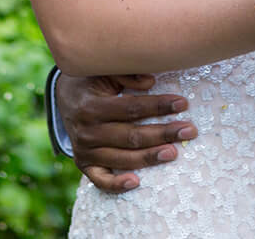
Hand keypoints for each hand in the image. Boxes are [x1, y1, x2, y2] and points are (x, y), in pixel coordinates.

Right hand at [57, 72, 194, 192]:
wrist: (65, 96)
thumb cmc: (92, 80)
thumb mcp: (104, 70)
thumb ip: (126, 73)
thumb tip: (151, 82)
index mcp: (91, 106)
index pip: (131, 108)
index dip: (158, 106)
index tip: (182, 103)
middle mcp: (87, 131)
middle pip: (131, 136)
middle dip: (163, 133)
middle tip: (189, 130)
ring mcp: (85, 150)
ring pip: (122, 158)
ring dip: (150, 157)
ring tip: (174, 152)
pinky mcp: (84, 164)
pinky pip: (100, 180)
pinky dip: (117, 184)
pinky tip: (137, 182)